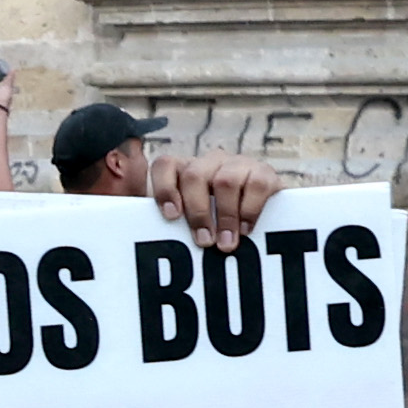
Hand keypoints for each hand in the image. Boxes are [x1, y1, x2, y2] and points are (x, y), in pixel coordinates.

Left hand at [150, 150, 283, 248]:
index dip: (165, 189)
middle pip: (194, 175)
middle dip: (197, 212)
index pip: (165, 165)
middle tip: (203, 241)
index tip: (171, 217)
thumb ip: (167, 223)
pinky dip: (250, 210)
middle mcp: (210, 163)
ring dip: (225, 216)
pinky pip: (257, 184)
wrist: (267, 217)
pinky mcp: (265, 173)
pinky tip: (246, 229)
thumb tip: (141, 231)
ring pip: (225, 181)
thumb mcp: (190, 222)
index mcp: (186, 171)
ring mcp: (238, 165)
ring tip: (226, 244)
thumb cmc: (217, 225)